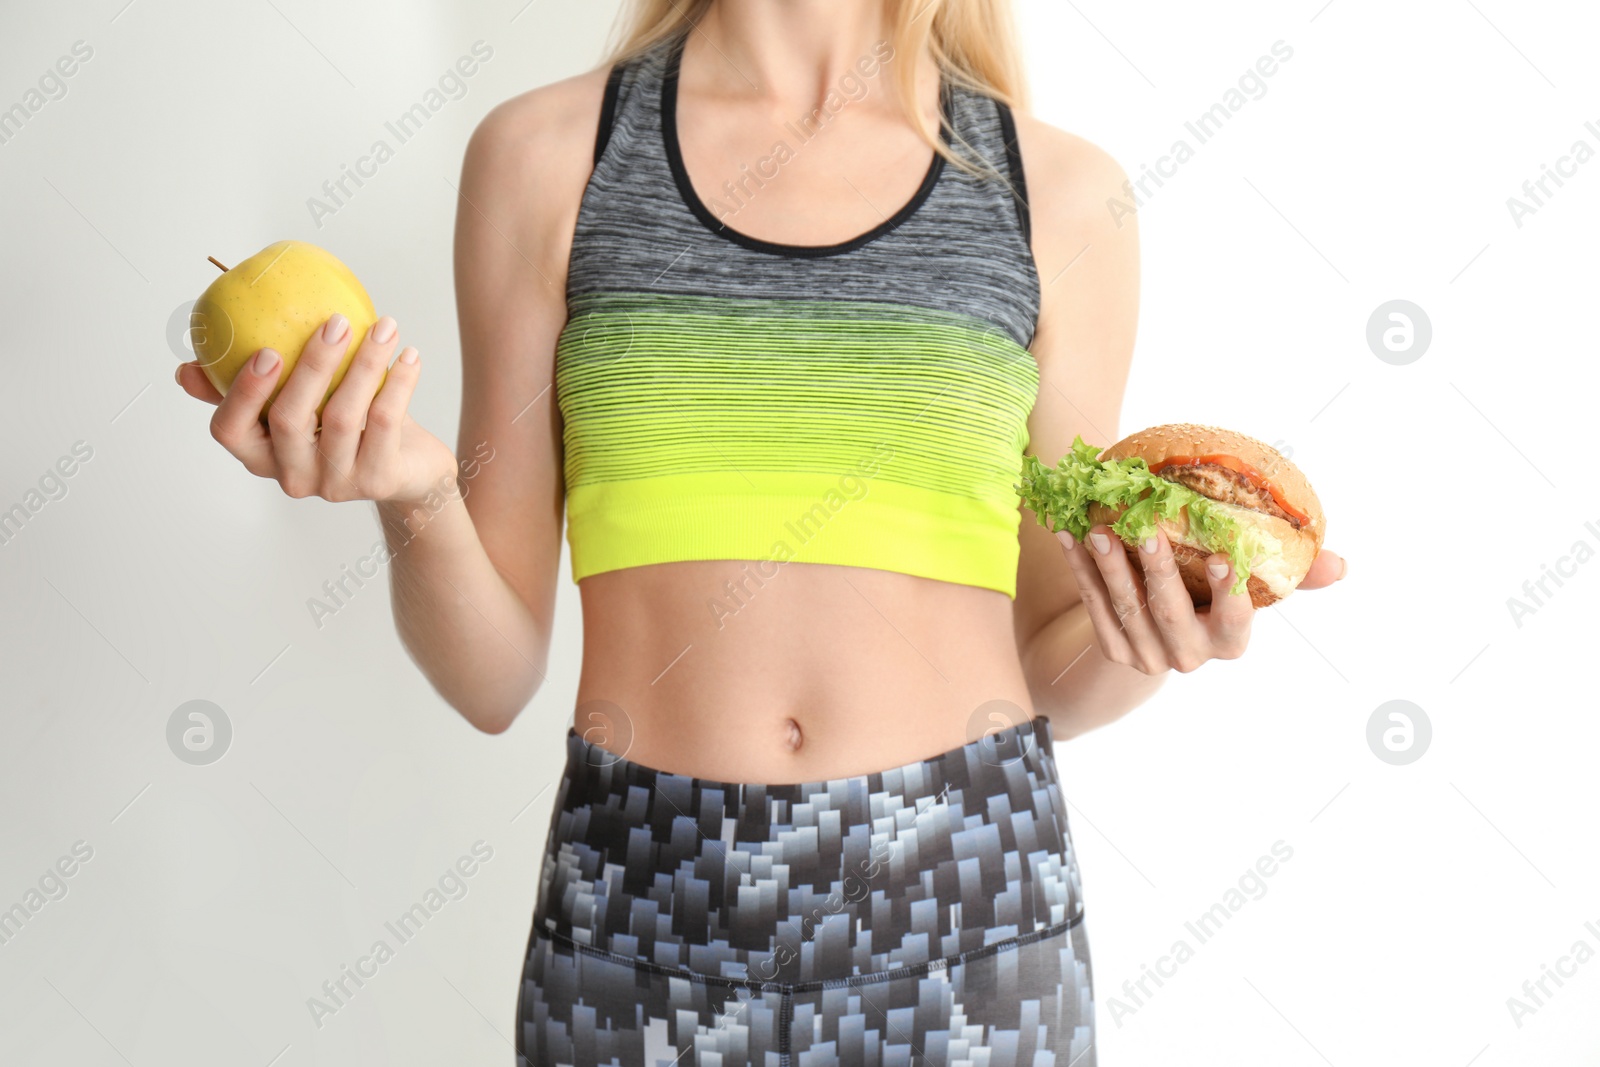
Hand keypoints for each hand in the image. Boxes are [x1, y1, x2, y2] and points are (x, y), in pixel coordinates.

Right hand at [175, 313, 457, 505]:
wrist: (408, 470)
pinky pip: (385, 423)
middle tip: (335, 323)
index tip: (265, 351)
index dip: (242, 393)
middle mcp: (292, 475)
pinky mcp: (377, 482)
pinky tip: (408, 354)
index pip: (230, 430)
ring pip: (344, 417)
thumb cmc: (343, 423)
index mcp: (261, 454)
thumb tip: (185, 368)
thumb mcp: (297, 404)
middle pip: (290, 419)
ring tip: (384, 326)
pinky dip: (399, 383)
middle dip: (312, 365)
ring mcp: (335, 484)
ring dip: (365, 364)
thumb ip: (250, 385)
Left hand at [1056, 524, 1346, 674]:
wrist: (1160, 639)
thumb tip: (1340, 563)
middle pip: (1171, 613)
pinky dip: (1081, 571)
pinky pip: (1094, 606)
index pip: (1234, 620)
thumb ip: (1293, 576)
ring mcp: (1147, 657)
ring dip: (1110, 567)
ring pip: (1126, 609)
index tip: (1222, 556)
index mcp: (1229, 642)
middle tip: (1146, 529)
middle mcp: (1189, 656)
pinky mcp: (1114, 648)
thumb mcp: (1252, 589)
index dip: (1229, 591)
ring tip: (1098, 528)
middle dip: (1157, 571)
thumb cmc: (1216, 600)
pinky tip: (1069, 536)